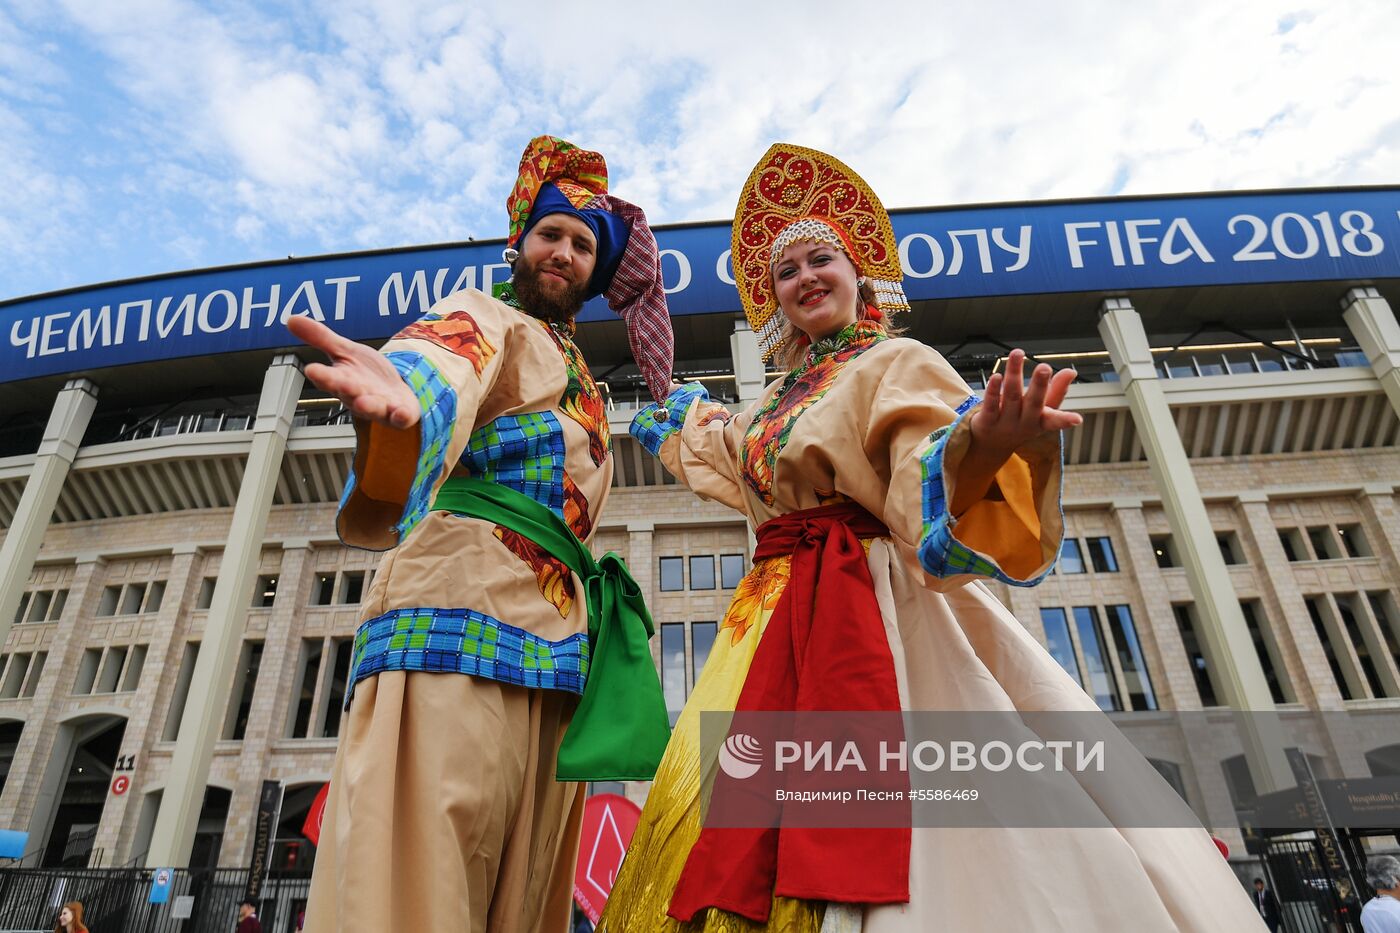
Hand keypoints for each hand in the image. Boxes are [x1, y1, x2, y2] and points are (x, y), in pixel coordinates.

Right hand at [287, 316, 420, 428]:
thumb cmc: (367, 375)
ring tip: (364, 402)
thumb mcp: (345, 350)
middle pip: (348, 393)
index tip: (311, 369)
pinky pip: (400, 418)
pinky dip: (401, 416)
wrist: (396, 391)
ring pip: (372, 408)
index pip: (328, 378)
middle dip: (343, 388)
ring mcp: (379, 406)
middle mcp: (358, 395)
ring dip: (368, 406)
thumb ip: (320, 338)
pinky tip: (401, 413)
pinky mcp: (399, 414)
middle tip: (338, 382)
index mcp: (342, 380)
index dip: (321, 375)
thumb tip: (290, 319)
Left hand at [949, 349, 1080, 516]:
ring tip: (1017, 354)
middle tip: (1044, 367)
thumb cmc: (1021, 423)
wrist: (990, 446)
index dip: (1066, 420)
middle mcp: (1024, 423)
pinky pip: (990, 405)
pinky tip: (996, 376)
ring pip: (1011, 396)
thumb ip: (1056, 391)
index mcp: (1041, 421)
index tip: (1077, 420)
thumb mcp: (1041, 412)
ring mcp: (1005, 423)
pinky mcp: (986, 421)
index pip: (1055, 420)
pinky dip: (994, 390)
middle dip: (1039, 385)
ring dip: (1014, 374)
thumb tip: (1071, 372)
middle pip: (1033, 403)